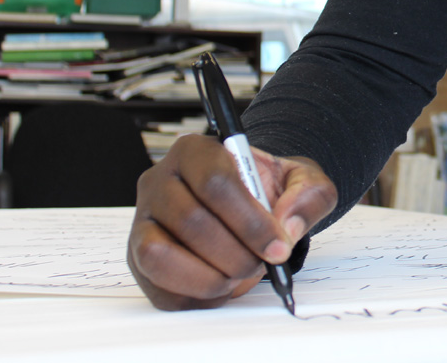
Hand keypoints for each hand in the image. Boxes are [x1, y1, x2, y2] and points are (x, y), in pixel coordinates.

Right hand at [127, 134, 337, 309]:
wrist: (249, 206)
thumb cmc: (269, 189)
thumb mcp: (303, 180)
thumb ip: (309, 194)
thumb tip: (288, 226)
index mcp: (196, 151)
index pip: (214, 183)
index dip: (249, 221)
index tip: (278, 245)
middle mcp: (160, 180)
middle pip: (190, 221)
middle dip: (235, 253)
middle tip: (261, 264)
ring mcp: (143, 220)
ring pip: (160, 255)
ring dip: (209, 277)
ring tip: (239, 275)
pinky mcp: (137, 257)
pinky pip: (157, 287)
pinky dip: (195, 295)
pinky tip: (222, 286)